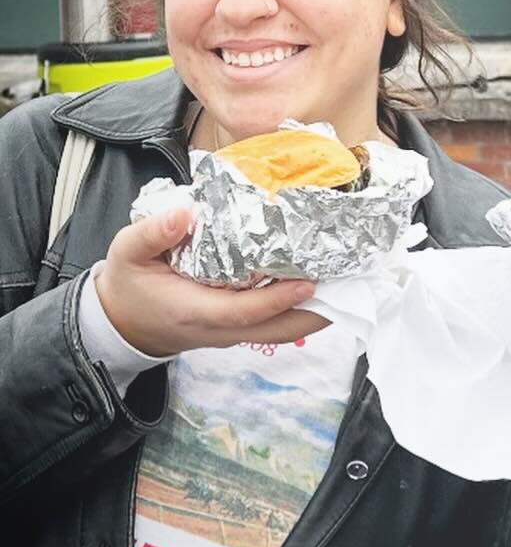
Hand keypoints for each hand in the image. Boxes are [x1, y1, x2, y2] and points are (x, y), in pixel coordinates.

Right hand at [94, 208, 326, 356]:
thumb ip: (152, 233)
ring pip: (282, 331)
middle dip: (316, 313)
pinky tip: (323, 283)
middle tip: (351, 285)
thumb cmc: (129, 284)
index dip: (277, 299)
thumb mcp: (126, 253)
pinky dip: (301, 308)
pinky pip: (276, 324)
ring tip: (348, 283)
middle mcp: (219, 329)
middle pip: (277, 331)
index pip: (243, 312)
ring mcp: (231, 333)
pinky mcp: (238, 328)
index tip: (309, 282)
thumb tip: (186, 214)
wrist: (123, 321)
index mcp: (193, 311)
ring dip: (316, 312)